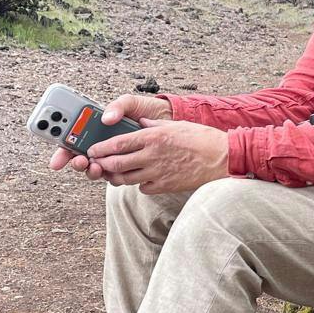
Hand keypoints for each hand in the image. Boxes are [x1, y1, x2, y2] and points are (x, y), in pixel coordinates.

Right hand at [49, 93, 173, 176]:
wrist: (170, 121)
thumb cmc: (147, 110)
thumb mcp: (131, 103)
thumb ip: (118, 106)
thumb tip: (106, 118)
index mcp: (96, 128)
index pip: (73, 141)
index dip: (62, 151)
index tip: (58, 160)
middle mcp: (101, 144)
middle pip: (80, 158)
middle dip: (75, 162)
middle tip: (79, 161)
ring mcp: (113, 156)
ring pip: (95, 169)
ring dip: (91, 171)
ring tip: (96, 167)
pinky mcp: (128, 166)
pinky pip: (115, 175)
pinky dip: (111, 176)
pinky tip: (113, 173)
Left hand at [81, 119, 229, 194]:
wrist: (222, 158)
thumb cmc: (201, 138)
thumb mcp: (176, 125)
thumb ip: (154, 126)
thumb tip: (139, 125)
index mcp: (153, 137)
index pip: (117, 144)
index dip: (100, 149)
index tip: (92, 150)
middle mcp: (152, 156)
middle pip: (116, 164)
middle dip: (101, 164)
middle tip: (96, 163)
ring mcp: (158, 173)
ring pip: (125, 179)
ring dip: (115, 176)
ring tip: (112, 173)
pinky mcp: (165, 186)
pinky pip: (143, 188)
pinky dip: (138, 184)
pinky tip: (141, 178)